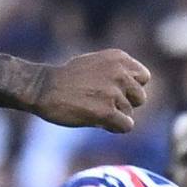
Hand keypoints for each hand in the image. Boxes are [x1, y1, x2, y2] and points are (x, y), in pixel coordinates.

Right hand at [31, 49, 151, 131]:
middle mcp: (120, 73)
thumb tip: (135, 88)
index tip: (113, 91)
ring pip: (129, 113)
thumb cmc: (66, 78)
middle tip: (103, 104)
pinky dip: (114, 128)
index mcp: (119, 58)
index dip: (130, 88)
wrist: (43, 88)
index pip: (143, 78)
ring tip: (92, 110)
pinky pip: (126, 126)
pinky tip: (98, 122)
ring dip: (114, 116)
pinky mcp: (106, 112)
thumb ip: (117, 71)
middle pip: (140, 98)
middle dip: (125, 104)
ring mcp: (114, 92)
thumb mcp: (95, 63)